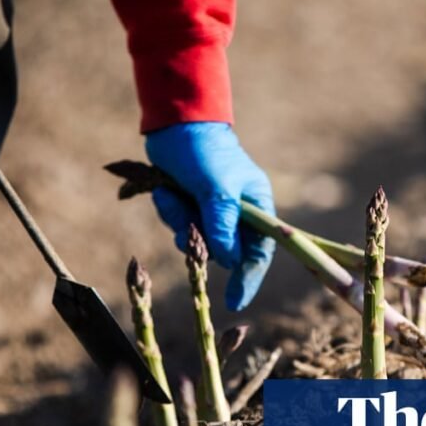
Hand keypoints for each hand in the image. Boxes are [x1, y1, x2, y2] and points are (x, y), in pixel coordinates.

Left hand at [145, 122, 275, 311]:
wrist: (173, 123)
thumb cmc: (204, 151)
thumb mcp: (217, 189)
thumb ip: (224, 225)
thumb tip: (229, 260)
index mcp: (256, 204)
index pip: (260, 251)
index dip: (249, 277)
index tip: (234, 302)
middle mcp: (236, 210)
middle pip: (223, 249)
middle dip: (201, 240)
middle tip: (188, 219)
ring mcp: (210, 208)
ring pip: (195, 238)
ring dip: (180, 220)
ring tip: (174, 193)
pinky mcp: (187, 203)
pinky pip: (177, 223)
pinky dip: (169, 209)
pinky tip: (166, 189)